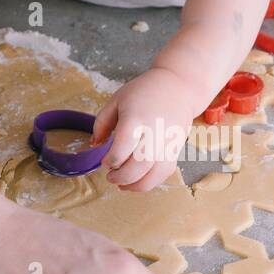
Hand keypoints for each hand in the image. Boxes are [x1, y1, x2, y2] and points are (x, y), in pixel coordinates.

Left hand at [93, 66, 202, 190]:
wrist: (178, 87)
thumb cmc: (145, 92)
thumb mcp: (117, 100)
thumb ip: (102, 123)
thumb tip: (94, 145)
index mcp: (135, 119)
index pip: (122, 149)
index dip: (110, 161)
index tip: (105, 161)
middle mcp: (154, 133)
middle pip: (138, 166)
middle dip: (121, 177)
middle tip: (110, 177)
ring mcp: (167, 143)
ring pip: (153, 175)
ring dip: (136, 186)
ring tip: (123, 185)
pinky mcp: (176, 149)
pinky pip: (165, 173)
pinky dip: (151, 181)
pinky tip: (139, 180)